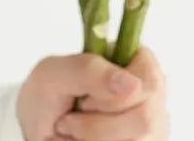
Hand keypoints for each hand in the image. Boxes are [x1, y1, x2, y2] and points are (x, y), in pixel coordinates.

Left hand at [17, 48, 168, 140]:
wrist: (40, 127)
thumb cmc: (47, 95)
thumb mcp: (55, 74)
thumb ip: (90, 70)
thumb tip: (133, 83)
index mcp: (137, 61)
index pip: (149, 81)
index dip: (115, 97)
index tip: (85, 100)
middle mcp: (152, 93)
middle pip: (146, 118)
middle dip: (100, 125)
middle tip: (76, 116)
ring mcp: (152, 126)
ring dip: (96, 139)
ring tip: (77, 129)